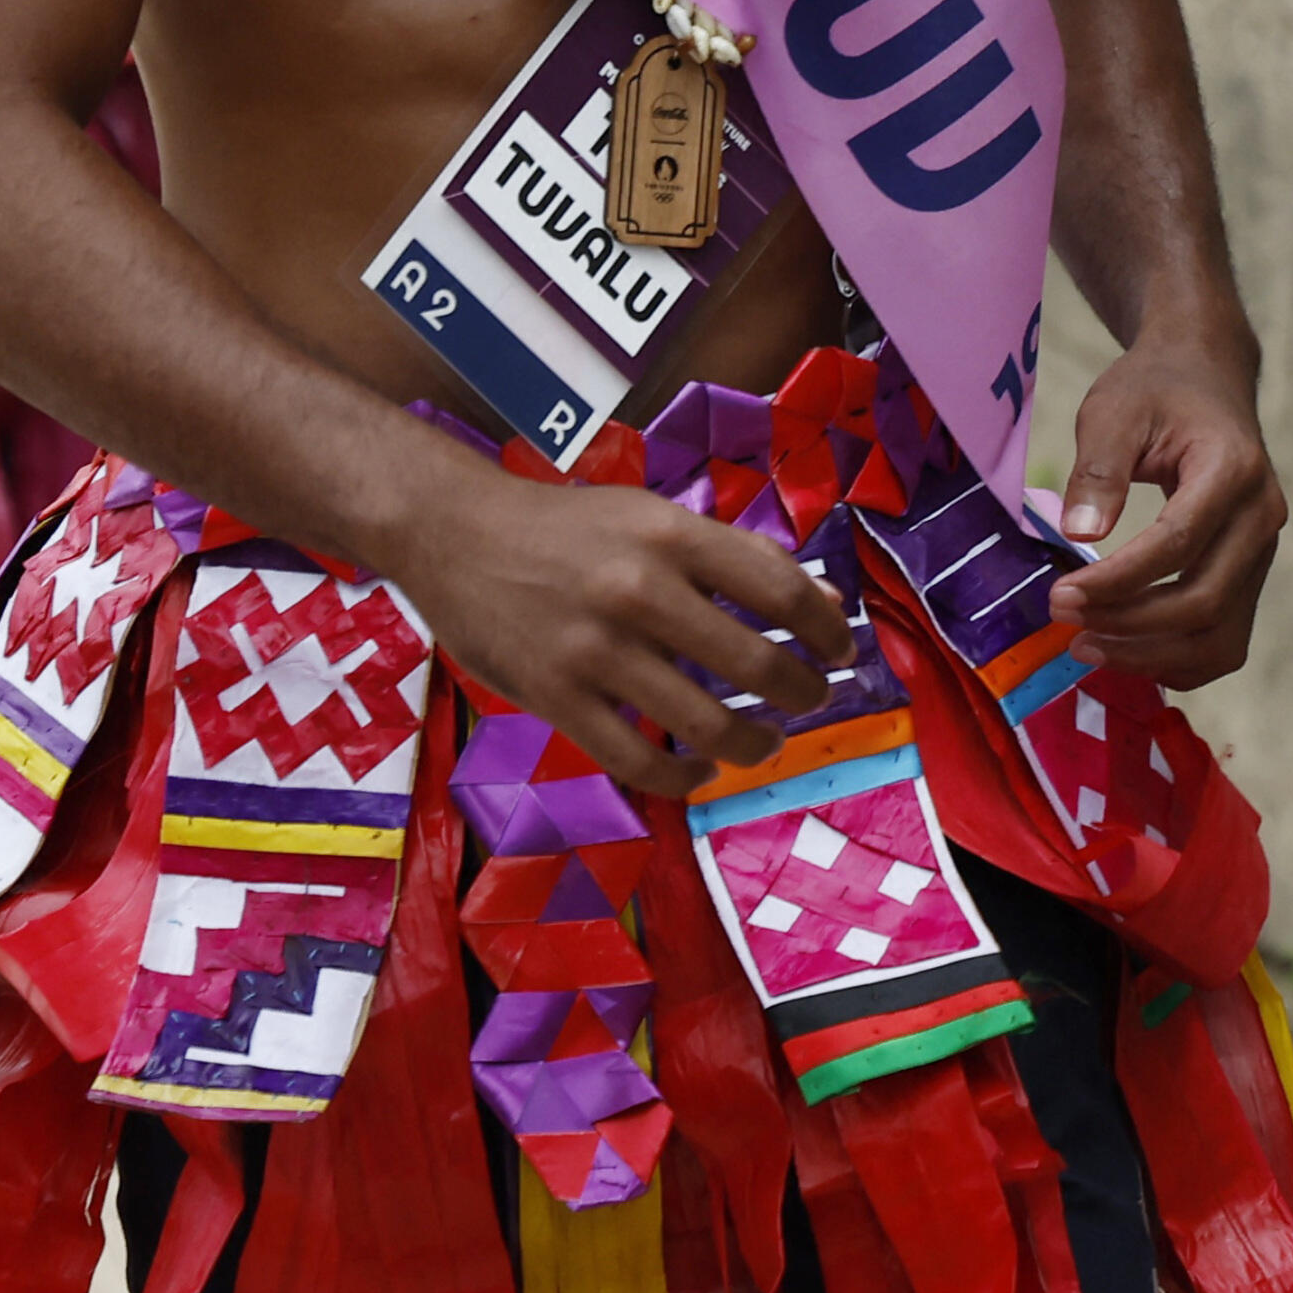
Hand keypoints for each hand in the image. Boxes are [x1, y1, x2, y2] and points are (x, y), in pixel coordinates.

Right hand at [393, 453, 852, 803]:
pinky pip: (640, 762)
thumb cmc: (564, 526)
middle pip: (759, 665)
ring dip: (754, 743)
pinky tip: (700, 769)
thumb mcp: (648, 514)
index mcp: (669, 534)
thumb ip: (728, 556)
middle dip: (803, 693)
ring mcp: (596, 650)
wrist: (452, 533)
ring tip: (762, 741)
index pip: (781, 590)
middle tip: (809, 700)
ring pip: (707, 726)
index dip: (826, 631)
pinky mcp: (557, 697)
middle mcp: (638, 590)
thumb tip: (819, 601)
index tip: (840, 650)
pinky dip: (685, 778)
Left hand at [1047, 327, 1285, 687]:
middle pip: (1205, 601)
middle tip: (1061, 618)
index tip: (1061, 595)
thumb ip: (1098, 470)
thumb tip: (1079, 534)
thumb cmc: (1156, 390)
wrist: (1205, 377)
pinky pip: (1224, 638)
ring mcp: (1263, 552)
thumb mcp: (1114, 410)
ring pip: (1221, 635)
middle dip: (1129, 624)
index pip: (1179, 544)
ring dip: (1152, 655)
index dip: (1119, 580)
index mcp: (1233, 471)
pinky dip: (1178, 659)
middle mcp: (1262, 519)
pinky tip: (1124, 652)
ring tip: (1086, 649)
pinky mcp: (1250, 573)